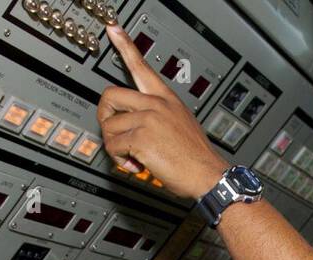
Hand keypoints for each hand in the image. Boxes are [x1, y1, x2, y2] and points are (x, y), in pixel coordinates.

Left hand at [97, 26, 228, 198]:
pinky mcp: (141, 138)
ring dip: (115, 146)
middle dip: (105, 117)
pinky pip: (114, 146)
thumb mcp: (181, 124)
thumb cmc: (196, 157)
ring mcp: (148, 119)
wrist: (208, 175)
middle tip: (113, 132)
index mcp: (166, 99)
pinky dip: (120, 160)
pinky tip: (137, 164)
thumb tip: (134, 124)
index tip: (113, 30)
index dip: (124, 45)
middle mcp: (156, 104)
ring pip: (109, 127)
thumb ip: (157, 117)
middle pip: (111, 95)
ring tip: (133, 156)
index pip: (142, 67)